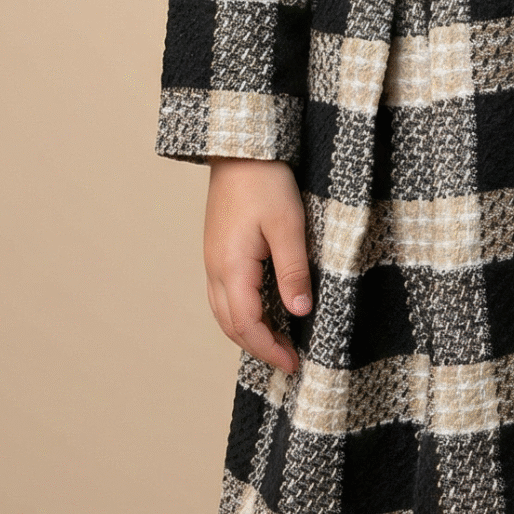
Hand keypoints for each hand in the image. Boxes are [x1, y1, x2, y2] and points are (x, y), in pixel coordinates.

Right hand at [203, 158, 311, 375]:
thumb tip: (300, 313)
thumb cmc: (265, 181)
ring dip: (249, 333)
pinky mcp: (218, 251)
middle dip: (259, 348)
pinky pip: (224, 296)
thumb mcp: (288, 225)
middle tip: (289, 361)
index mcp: (231, 268)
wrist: (240, 150)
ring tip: (278, 342)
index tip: (294, 364)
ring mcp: (213, 261)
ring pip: (224, 313)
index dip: (270, 349)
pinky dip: (242, 314)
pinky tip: (264, 312)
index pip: (247, 325)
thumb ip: (293, 271)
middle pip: (231, 325)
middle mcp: (215, 270)